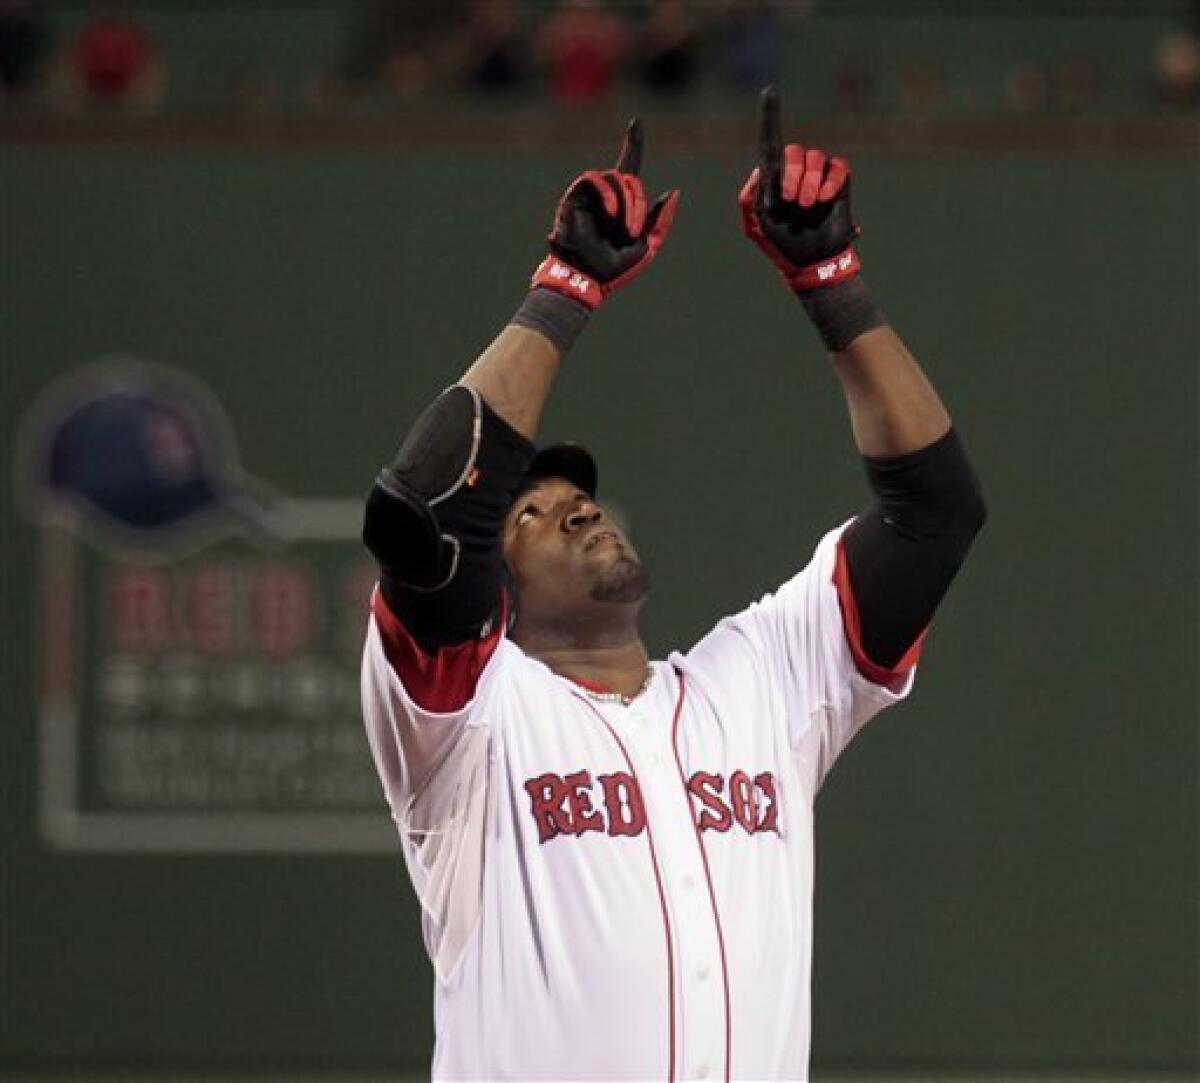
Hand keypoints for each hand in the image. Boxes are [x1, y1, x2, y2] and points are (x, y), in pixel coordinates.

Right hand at [532, 119, 680, 310]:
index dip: (633, 143)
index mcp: (621, 203)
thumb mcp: (648, 245)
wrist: (589, 278)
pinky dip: (609, 195)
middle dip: (639, 204)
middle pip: (631, 178)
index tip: (636, 123)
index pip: (628, 166)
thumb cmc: (616, 268)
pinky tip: (612, 214)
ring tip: (624, 229)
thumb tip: (673, 190)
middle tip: (634, 231)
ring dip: (628, 203)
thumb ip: (660, 220)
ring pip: (617, 178)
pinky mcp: (574, 195)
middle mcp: (605, 195)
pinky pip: (595, 179)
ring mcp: (590, 195)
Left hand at [738, 87, 860, 291]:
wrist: (811, 261)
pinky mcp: (839, 182)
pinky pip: (838, 167)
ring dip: (809, 184)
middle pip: (794, 151)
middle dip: (790, 176)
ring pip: (816, 157)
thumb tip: (760, 169)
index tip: (770, 90)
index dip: (770, 115)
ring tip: (806, 207)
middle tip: (788, 202)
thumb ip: (748, 199)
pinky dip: (830, 184)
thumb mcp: (755, 225)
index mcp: (773, 178)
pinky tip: (824, 200)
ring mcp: (819, 175)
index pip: (770, 140)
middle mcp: (796, 171)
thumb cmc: (781, 245)